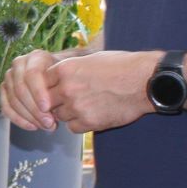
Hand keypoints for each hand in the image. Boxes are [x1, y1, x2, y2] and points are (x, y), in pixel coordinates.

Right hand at [0, 49, 59, 130]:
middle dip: (34, 109)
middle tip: (49, 123)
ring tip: (44, 126)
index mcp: (35, 57)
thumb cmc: (64, 77)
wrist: (57, 76)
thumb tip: (52, 111)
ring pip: (13, 100)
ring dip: (28, 117)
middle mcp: (19, 64)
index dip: (38, 92)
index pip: (32, 74)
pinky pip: (6, 107)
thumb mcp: (67, 77)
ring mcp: (9, 77)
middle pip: (21, 89)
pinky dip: (18, 119)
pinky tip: (32, 126)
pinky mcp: (4, 89)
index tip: (47, 108)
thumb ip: (60, 89)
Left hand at [43, 50, 160, 133]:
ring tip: (86, 105)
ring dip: (68, 114)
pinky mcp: (89, 122)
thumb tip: (57, 78)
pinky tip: (93, 114)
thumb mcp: (90, 59)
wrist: (145, 81)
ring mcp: (77, 106)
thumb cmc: (121, 66)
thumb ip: (70, 70)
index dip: (49, 87)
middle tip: (67, 101)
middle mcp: (67, 88)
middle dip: (53, 103)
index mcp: (66, 69)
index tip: (57, 88)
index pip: (41, 83)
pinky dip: (79, 124)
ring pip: (59, 116)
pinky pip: (73, 128)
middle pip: (46, 102)